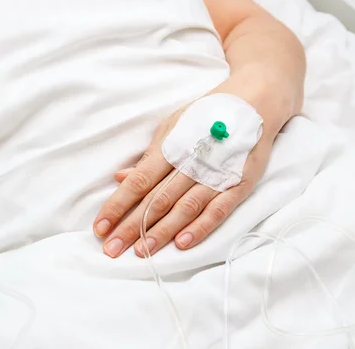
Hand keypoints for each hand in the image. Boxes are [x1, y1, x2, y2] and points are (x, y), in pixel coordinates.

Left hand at [93, 104, 273, 257]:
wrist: (254, 101)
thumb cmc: (205, 115)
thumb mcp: (172, 127)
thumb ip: (149, 157)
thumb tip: (120, 178)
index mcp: (171, 147)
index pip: (138, 181)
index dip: (117, 205)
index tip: (99, 227)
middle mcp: (192, 162)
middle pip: (157, 200)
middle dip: (132, 227)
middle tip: (111, 249)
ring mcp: (217, 174)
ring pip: (184, 208)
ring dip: (161, 232)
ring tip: (141, 252)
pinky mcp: (239, 184)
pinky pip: (218, 210)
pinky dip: (200, 227)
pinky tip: (181, 243)